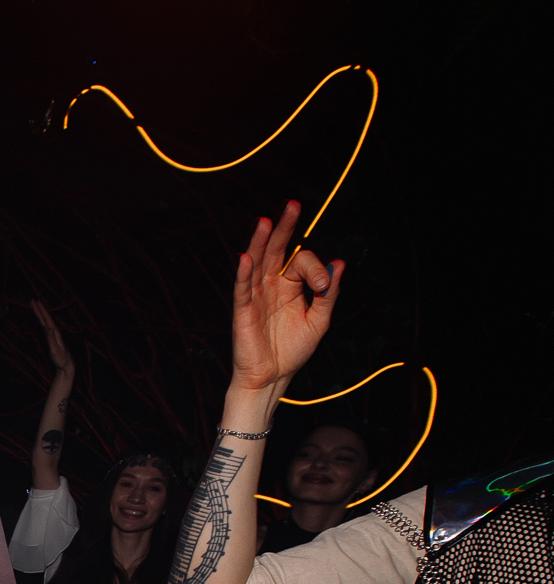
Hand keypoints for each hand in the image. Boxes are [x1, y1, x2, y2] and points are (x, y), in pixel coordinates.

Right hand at [30, 299, 73, 375]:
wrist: (66, 364)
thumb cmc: (61, 359)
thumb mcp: (55, 350)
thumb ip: (51, 339)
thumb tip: (49, 328)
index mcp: (55, 333)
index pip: (46, 319)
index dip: (41, 310)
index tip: (35, 302)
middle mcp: (54, 331)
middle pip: (45, 318)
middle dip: (39, 309)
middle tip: (32, 300)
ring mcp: (53, 334)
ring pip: (45, 321)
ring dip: (40, 313)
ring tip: (35, 306)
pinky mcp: (51, 337)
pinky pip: (45, 326)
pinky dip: (41, 320)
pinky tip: (40, 319)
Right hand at [229, 200, 342, 397]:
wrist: (273, 378)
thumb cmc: (292, 350)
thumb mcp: (319, 320)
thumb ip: (329, 294)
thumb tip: (340, 265)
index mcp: (290, 287)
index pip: (302, 261)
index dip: (317, 268)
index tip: (323, 286)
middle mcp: (271, 286)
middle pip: (277, 251)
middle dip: (285, 228)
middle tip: (293, 206)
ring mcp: (256, 297)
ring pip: (258, 263)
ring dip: (262, 242)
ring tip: (266, 222)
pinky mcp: (244, 311)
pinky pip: (243, 289)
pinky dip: (244, 273)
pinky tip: (247, 257)